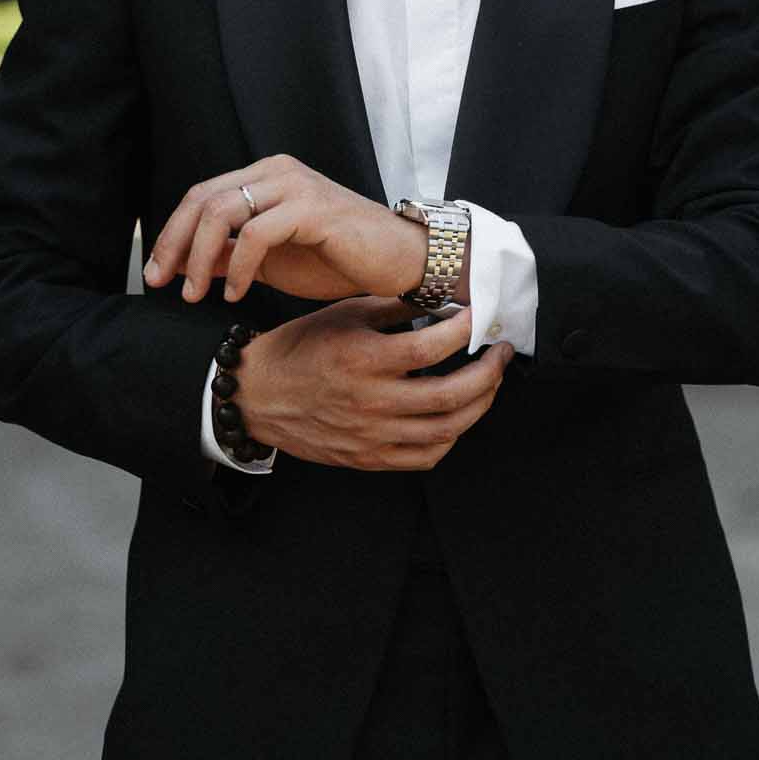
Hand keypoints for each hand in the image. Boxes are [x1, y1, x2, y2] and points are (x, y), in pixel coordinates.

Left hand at [143, 154, 428, 303]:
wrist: (398, 262)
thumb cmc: (341, 259)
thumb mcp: (273, 261)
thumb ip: (233, 256)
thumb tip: (188, 266)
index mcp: (265, 176)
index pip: (201, 196)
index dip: (171, 234)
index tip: (157, 272)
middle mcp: (276, 171)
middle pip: (202, 199)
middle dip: (174, 244)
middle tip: (163, 283)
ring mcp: (294, 185)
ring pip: (222, 212)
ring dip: (200, 258)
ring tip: (196, 294)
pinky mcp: (311, 208)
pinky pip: (256, 234)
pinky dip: (240, 267)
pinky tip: (238, 294)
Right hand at [233, 296, 513, 471]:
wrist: (257, 396)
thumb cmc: (299, 348)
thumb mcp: (344, 314)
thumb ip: (394, 308)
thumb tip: (443, 301)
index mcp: (362, 359)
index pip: (431, 347)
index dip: (466, 330)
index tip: (480, 316)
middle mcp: (370, 401)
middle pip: (451, 395)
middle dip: (488, 372)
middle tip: (501, 353)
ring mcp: (371, 435)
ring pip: (446, 430)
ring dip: (479, 405)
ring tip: (489, 383)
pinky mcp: (369, 458)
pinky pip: (425, 457)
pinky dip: (450, 438)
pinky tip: (458, 417)